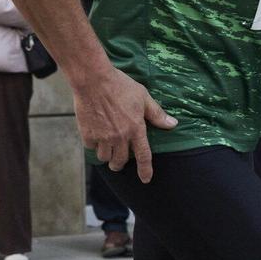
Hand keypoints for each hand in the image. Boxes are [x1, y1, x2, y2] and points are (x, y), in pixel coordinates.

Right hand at [73, 65, 178, 182]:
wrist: (93, 80)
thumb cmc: (120, 86)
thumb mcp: (143, 97)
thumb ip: (156, 114)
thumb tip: (172, 124)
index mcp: (136, 129)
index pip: (144, 156)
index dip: (146, 170)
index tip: (146, 180)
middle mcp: (120, 136)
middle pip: (120, 161)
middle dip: (120, 164)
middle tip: (119, 160)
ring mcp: (103, 137)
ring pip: (105, 158)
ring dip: (107, 155)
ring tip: (107, 147)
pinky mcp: (88, 134)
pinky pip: (91, 148)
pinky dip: (94, 145)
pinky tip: (95, 135)